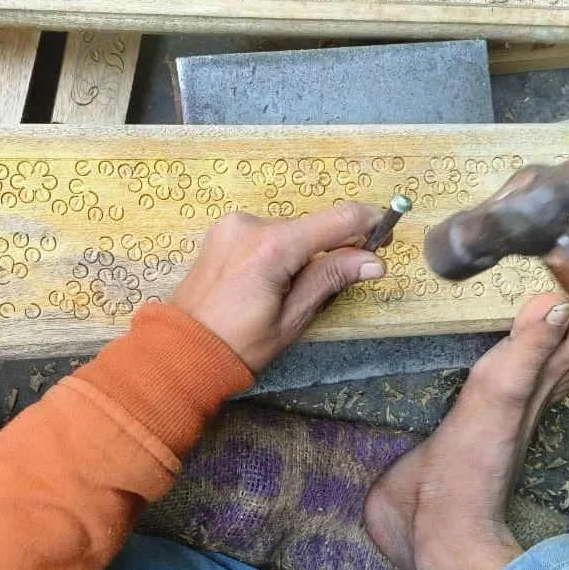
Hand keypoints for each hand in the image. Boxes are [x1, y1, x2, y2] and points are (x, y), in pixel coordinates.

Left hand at [169, 204, 386, 371]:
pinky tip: (273, 281)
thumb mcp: (293, 318)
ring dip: (304, 252)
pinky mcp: (223, 231)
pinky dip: (281, 250)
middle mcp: (250, 224)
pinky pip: (267, 234)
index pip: (337, 218)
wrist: (181, 350)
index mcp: (271, 247)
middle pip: (312, 226)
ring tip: (294, 290)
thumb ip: (331, 279)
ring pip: (290, 230)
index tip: (388, 233)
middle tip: (346, 277)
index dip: (370, 222)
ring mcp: (232, 225)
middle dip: (334, 247)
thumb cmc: (238, 344)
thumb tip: (373, 260)